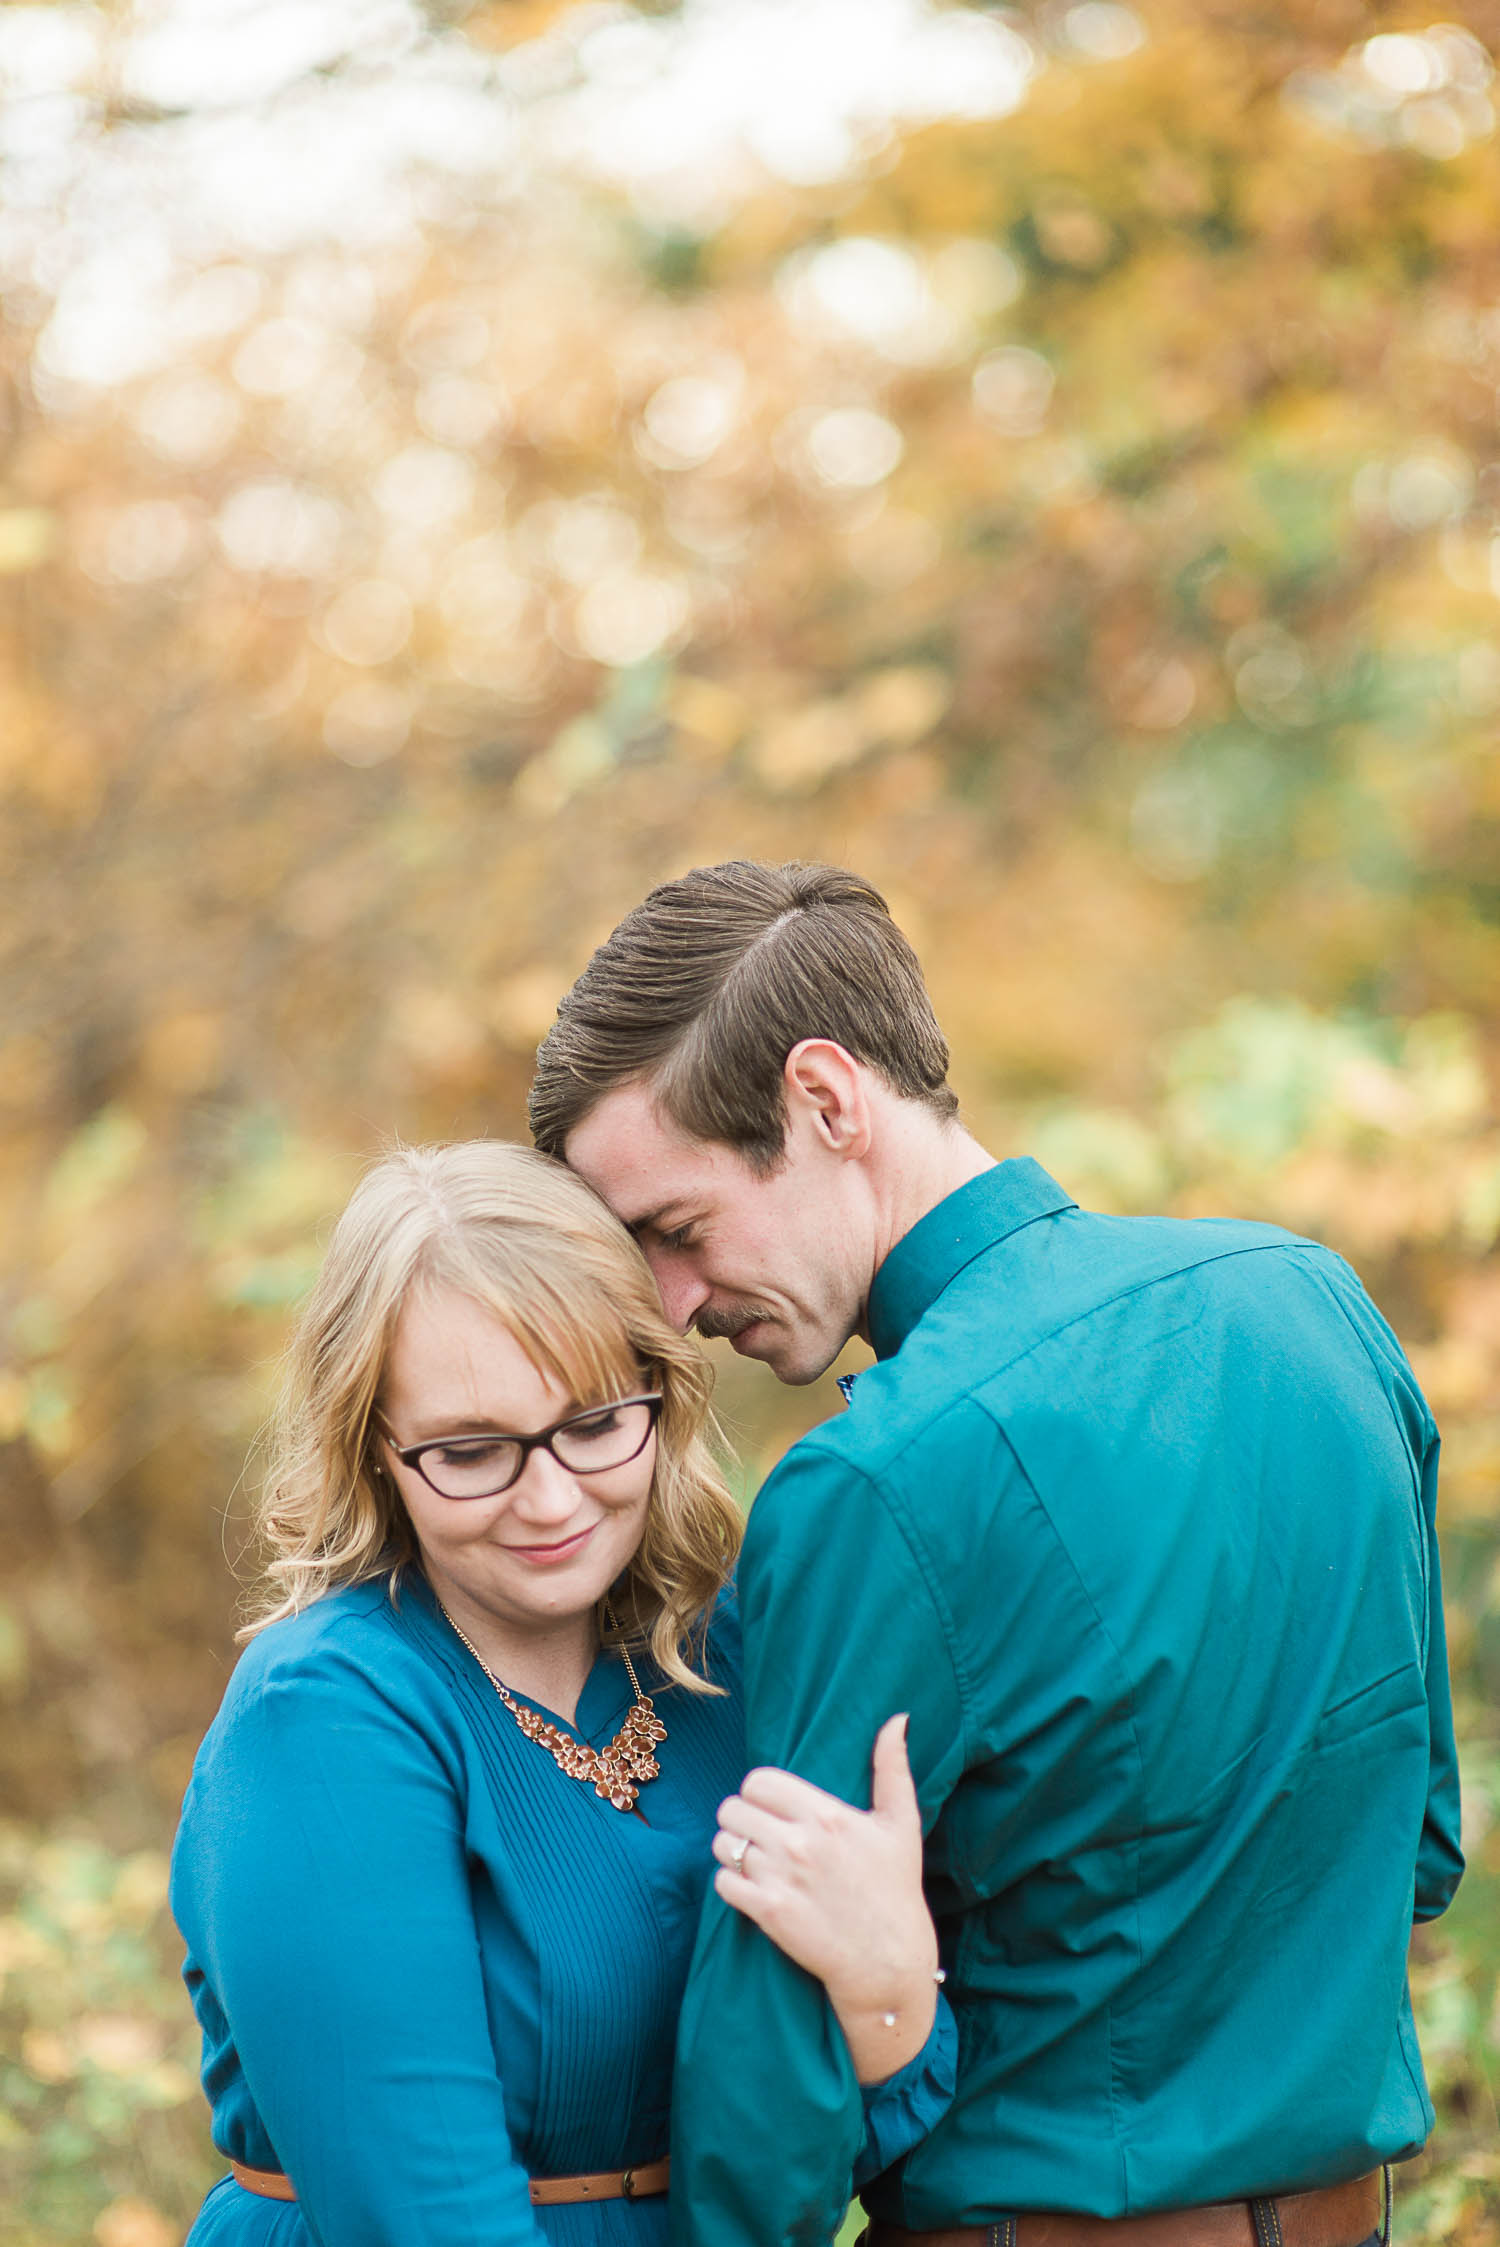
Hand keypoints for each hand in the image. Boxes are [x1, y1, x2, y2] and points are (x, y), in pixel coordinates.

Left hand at [711, 1715, 939, 2083]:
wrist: (888, 1961)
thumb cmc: (895, 1889)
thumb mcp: (902, 1824)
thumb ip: (893, 1767)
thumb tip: (898, 1719)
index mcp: (827, 1815)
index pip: (759, 1780)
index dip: (758, 1791)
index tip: (770, 1807)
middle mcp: (801, 1843)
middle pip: (732, 1809)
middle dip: (740, 1819)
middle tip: (757, 1833)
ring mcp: (782, 1879)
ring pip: (723, 1845)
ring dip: (731, 1850)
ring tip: (752, 1859)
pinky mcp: (769, 1914)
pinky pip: (723, 1882)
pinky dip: (730, 1883)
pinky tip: (750, 1887)